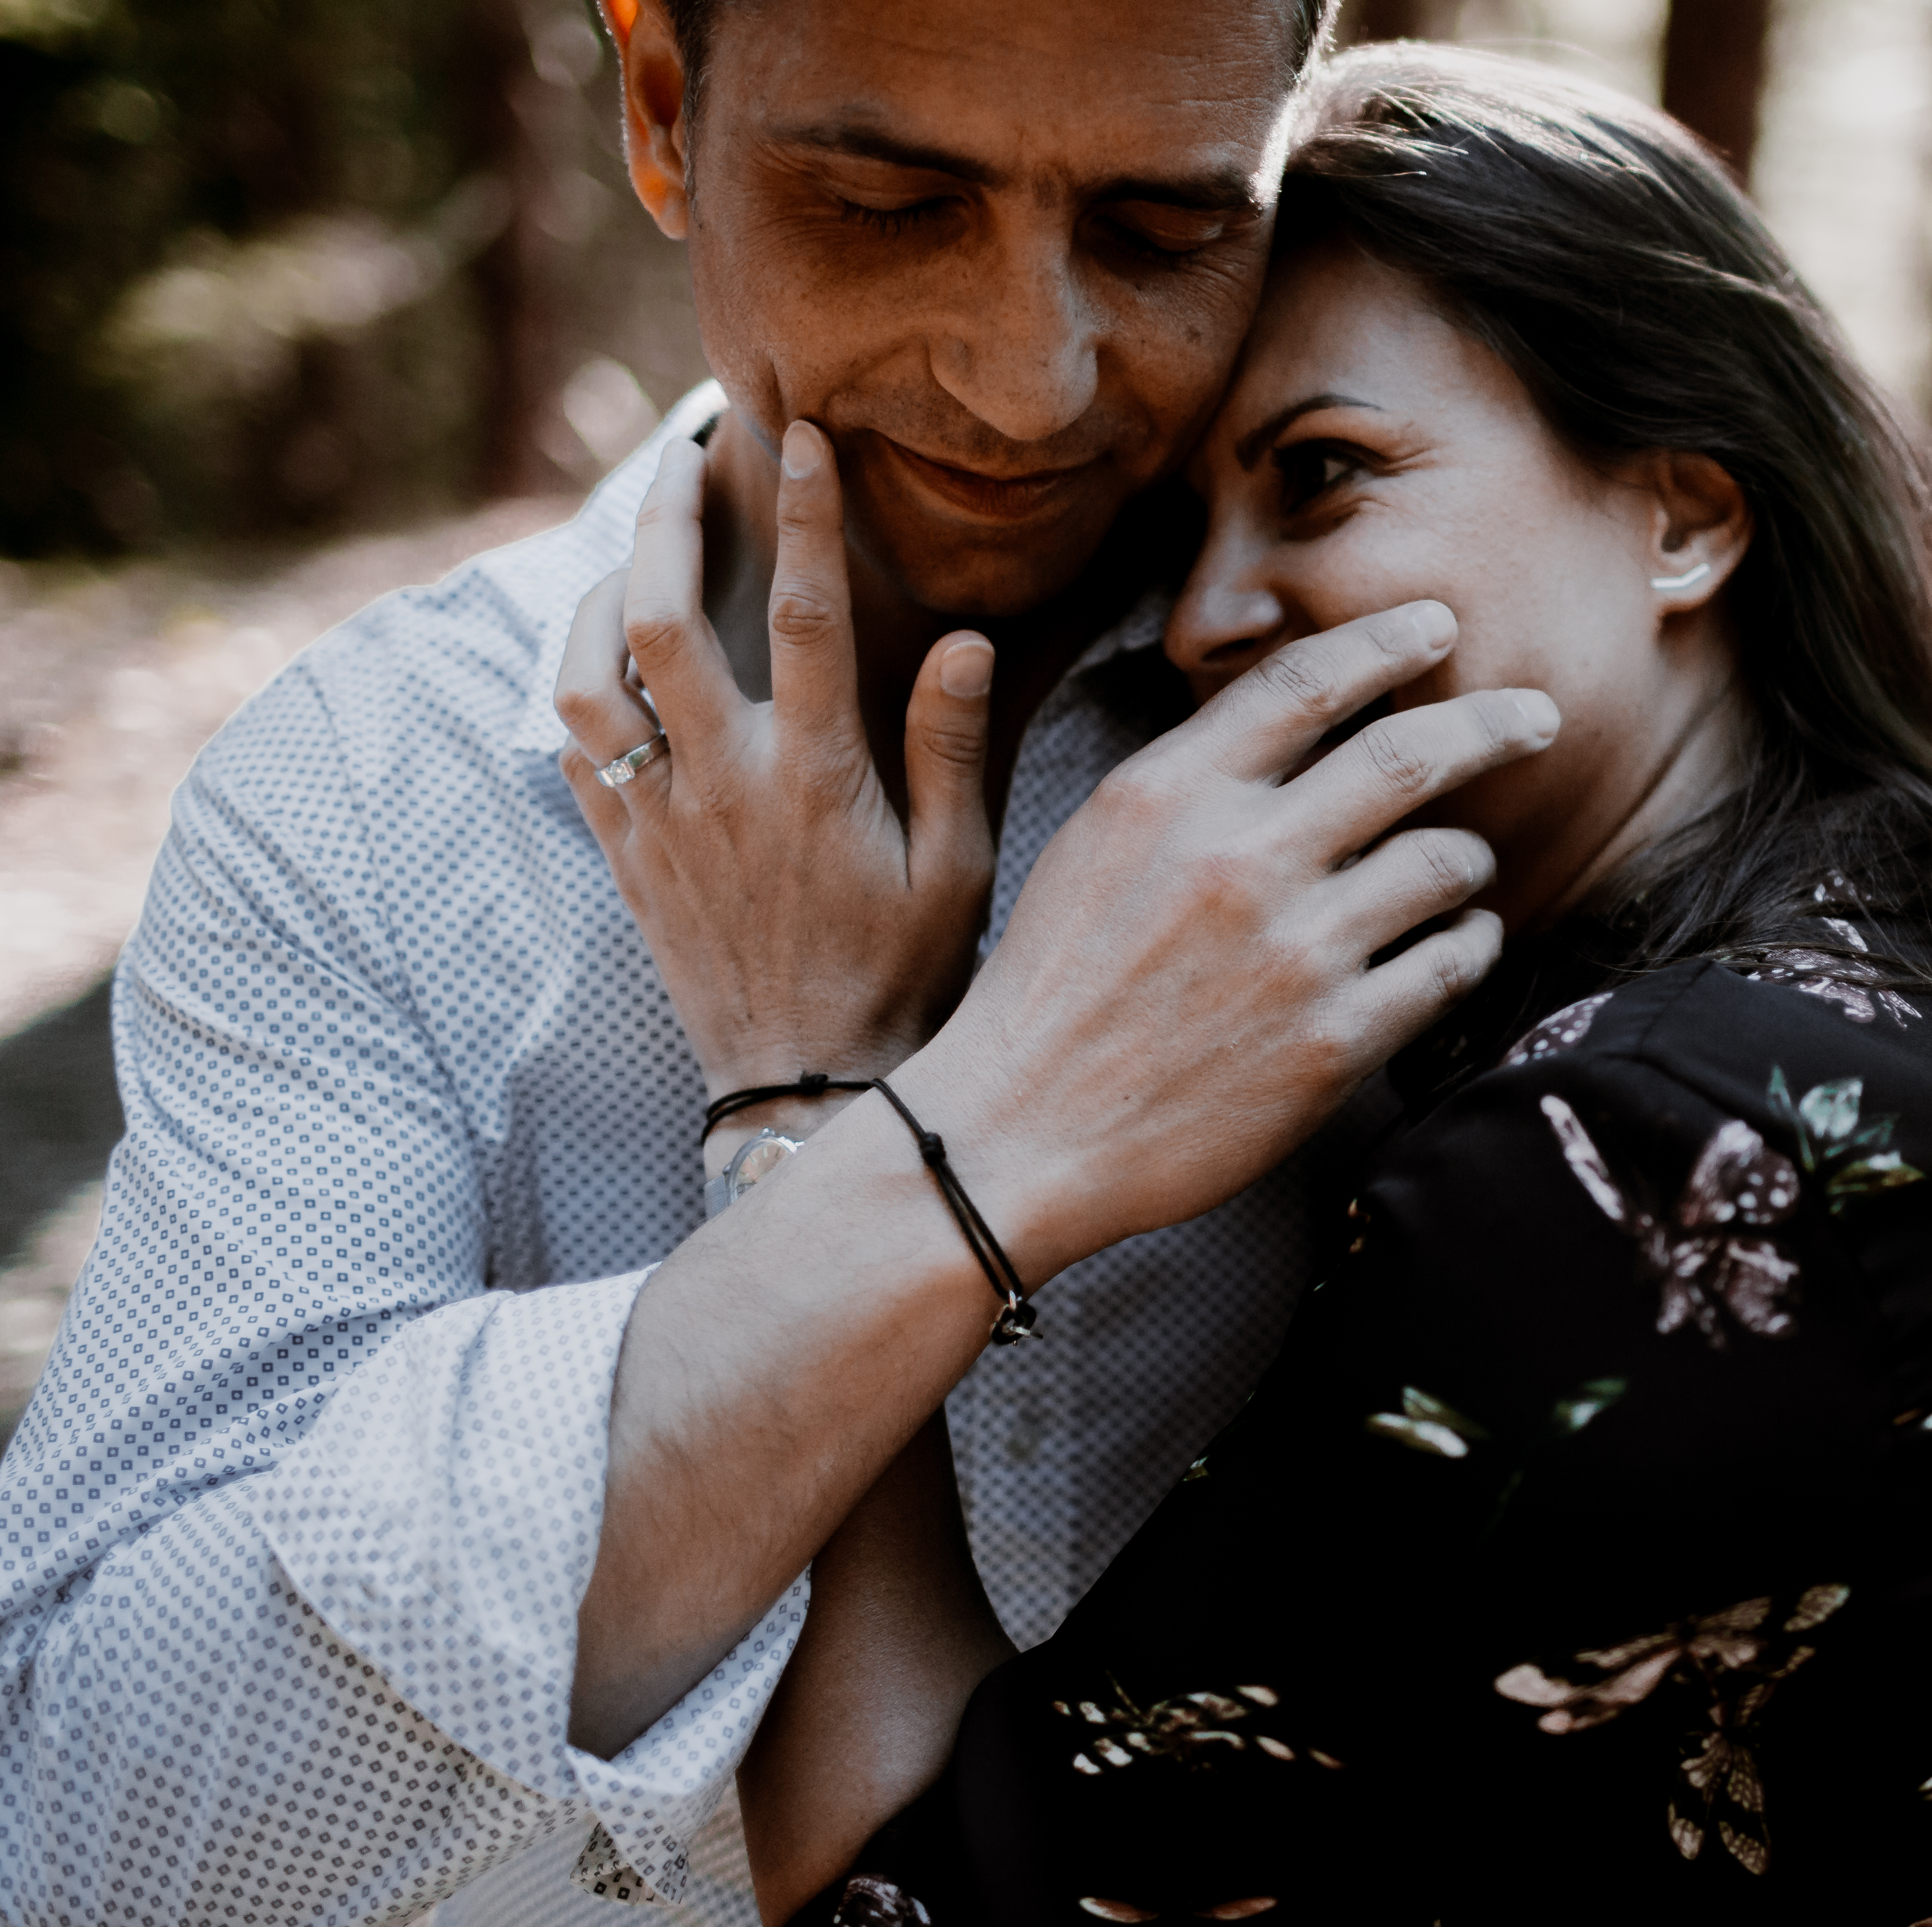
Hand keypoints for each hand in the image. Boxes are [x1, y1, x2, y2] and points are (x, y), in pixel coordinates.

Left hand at [554, 425, 994, 1118]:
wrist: (806, 1089)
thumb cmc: (902, 978)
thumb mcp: (960, 871)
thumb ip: (949, 751)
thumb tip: (963, 643)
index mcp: (816, 778)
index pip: (806, 615)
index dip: (803, 516)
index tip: (800, 438)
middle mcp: (723, 785)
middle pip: (659, 618)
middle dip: (666, 518)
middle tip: (683, 453)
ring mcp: (660, 822)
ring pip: (586, 679)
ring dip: (598, 598)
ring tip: (635, 553)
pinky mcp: (625, 860)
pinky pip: (573, 757)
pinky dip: (579, 695)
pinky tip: (607, 668)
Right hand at [916, 598, 1558, 1279]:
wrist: (1019, 1133)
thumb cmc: (1054, 987)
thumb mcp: (1096, 843)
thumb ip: (1194, 777)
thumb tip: (1297, 716)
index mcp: (1170, 796)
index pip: (1307, 682)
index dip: (1388, 640)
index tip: (1439, 625)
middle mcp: (1240, 861)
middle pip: (1410, 755)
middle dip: (1492, 722)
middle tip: (1537, 714)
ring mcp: (1294, 954)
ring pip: (1446, 863)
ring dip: (1469, 860)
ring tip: (1462, 869)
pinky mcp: (1333, 1044)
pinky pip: (1449, 965)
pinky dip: (1472, 943)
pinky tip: (1462, 940)